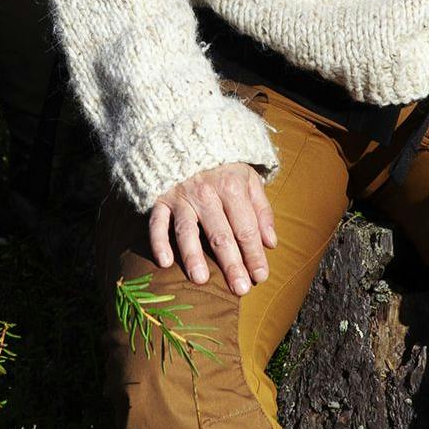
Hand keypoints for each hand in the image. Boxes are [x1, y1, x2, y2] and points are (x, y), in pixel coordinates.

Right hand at [145, 161, 274, 295]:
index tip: (261, 277)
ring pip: (188, 230)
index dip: (254, 254)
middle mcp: (206, 192)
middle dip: (232, 263)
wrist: (186, 138)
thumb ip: (262, 210)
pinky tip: (165, 262)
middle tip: (240, 289)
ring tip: (202, 280)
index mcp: (232, 187)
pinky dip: (158, 241)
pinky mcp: (160, 199)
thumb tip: (271, 243)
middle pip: (221, 234)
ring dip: (194, 256)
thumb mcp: (249, 179)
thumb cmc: (223, 166)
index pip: (246, 228)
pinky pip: (157, 222)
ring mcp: (181, 197)